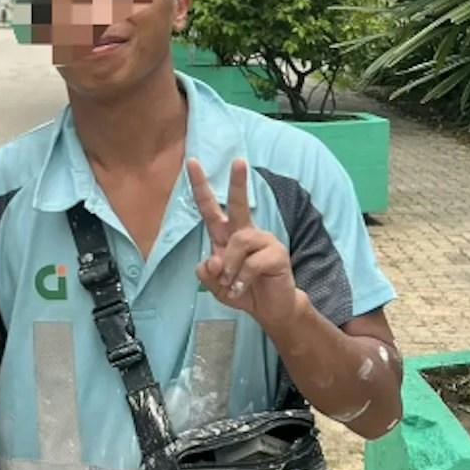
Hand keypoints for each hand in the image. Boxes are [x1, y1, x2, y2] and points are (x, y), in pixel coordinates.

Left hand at [187, 157, 301, 332]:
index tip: (192, 162)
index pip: (210, 208)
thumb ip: (207, 274)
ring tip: (231, 282)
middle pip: (240, 204)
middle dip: (238, 182)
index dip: (200, 186)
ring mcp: (264, 241)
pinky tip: (243, 287)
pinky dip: (242, 278)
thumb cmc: (242, 291)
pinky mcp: (277, 254)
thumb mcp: (215, 286)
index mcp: (226, 235)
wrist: (270, 309)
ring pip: (239, 241)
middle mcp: (245, 233)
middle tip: (239, 161)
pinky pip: (252, 262)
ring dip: (229, 267)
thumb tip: (212, 261)